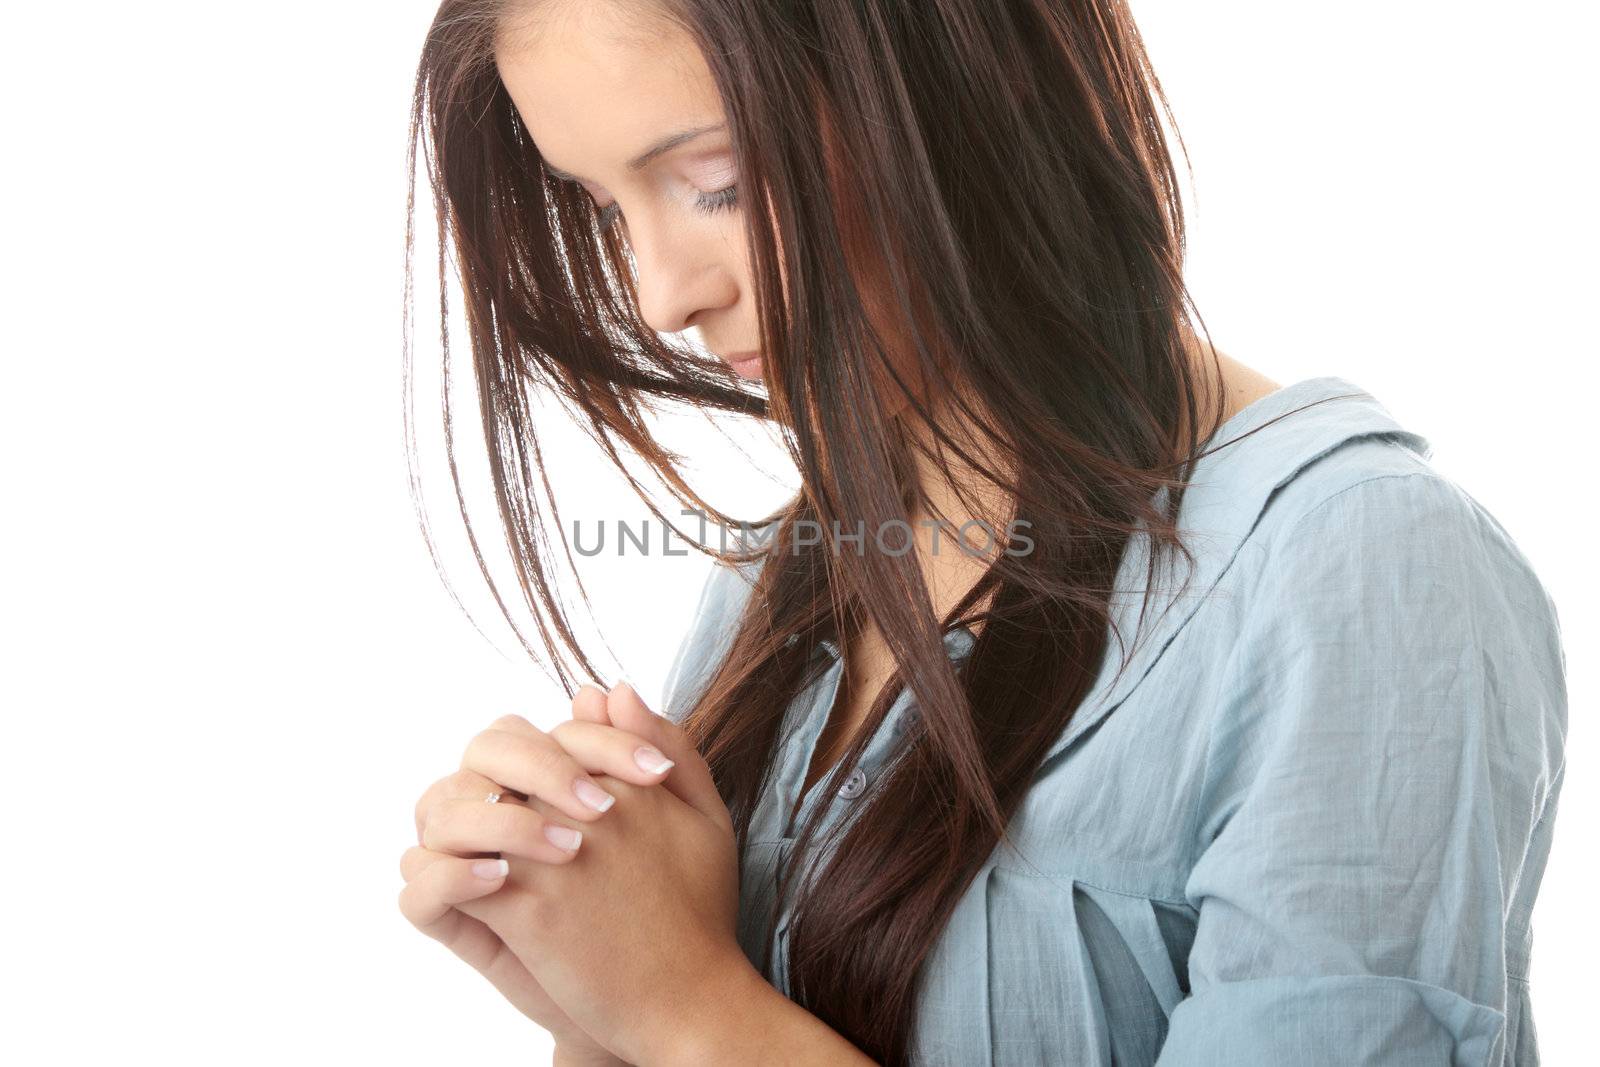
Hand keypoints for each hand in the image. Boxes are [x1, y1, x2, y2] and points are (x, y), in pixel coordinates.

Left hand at [451, 681, 746, 1065]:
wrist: (690, 1000)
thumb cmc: (701, 911)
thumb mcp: (706, 815)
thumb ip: (669, 742)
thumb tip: (610, 686)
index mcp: (629, 779)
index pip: (556, 733)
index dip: (540, 760)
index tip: (547, 794)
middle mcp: (588, 806)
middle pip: (503, 757)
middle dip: (490, 780)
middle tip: (497, 814)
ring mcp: (553, 856)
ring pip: (467, 806)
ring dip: (459, 824)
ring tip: (478, 852)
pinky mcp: (526, 909)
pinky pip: (455, 875)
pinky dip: (448, 876)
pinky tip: (475, 888)